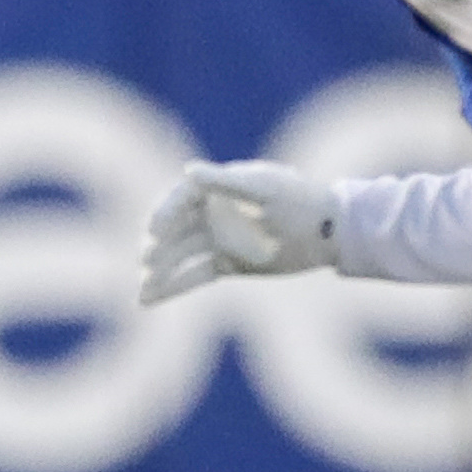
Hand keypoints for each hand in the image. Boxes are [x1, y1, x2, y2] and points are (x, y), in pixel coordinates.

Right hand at [139, 160, 338, 302]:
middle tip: (147, 262)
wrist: (329, 230)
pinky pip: (194, 276)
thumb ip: (226, 183)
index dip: (165, 213)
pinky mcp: (227, 264)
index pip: (181, 199)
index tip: (154, 231)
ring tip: (142, 288)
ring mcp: (219, 239)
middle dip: (158, 246)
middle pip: (176, 229)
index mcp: (218, 187)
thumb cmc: (299, 200)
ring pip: (180, 256)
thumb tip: (188, 171)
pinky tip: (148, 300)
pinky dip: (173, 287)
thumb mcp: (264, 189)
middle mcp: (213, 212)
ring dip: (160, 271)